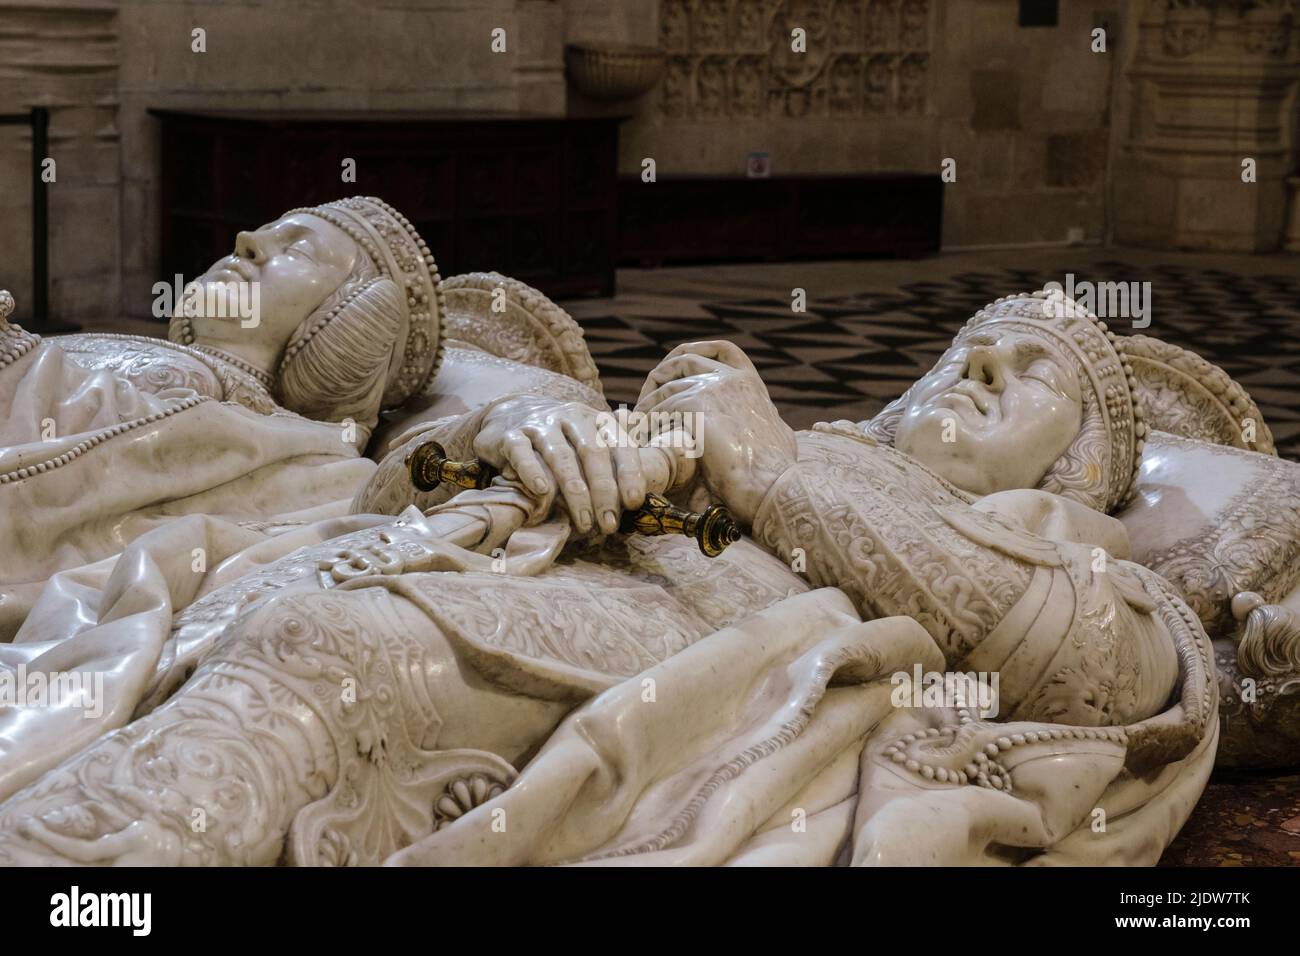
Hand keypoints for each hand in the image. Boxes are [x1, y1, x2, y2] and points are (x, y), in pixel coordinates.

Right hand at [473, 395, 645, 534]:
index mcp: (595, 420)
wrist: (510, 414)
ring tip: (584, 522)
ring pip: (560, 456)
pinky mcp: (512, 436)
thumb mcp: (592, 435)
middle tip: (608, 524)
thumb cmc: (561, 437)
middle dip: (603, 491)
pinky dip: (532, 471)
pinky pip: (523, 453)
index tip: (634, 502)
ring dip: (574, 491)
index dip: (629, 472)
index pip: (619, 444)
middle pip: (592, 453)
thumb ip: (622, 446)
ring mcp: (540, 425)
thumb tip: (668, 457)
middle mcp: (570, 417)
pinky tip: (542, 492)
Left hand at [636, 341, 795, 525]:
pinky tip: (644, 438)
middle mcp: (731, 378)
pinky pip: (661, 407)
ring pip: (667, 387)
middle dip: (660, 376)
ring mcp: (714, 388)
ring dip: (648, 405)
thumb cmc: (774, 471)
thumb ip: (765, 420)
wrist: (771, 483)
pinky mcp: (696, 405)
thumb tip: (773, 424)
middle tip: (646, 400)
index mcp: (750, 382)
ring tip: (639, 425)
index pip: (721, 351)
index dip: (694, 352)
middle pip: (684, 359)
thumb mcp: (776, 434)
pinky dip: (648, 421)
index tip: (674, 367)